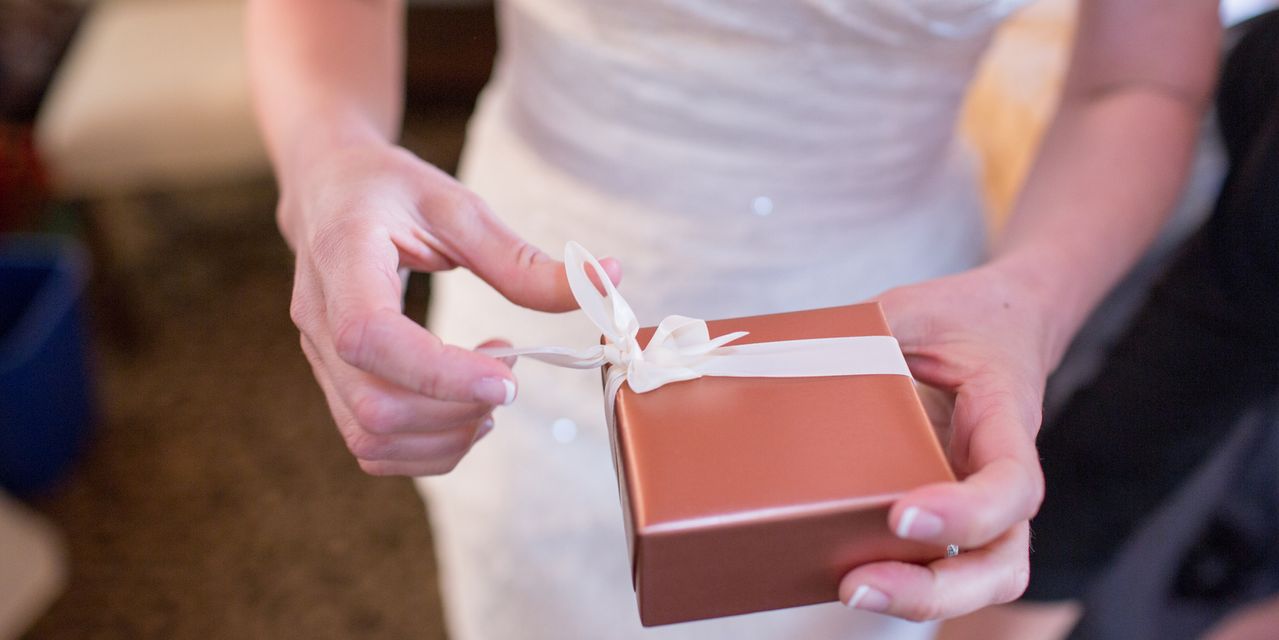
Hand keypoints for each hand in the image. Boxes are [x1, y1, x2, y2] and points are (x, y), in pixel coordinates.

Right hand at [279, 140, 619, 475]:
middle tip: (509, 376)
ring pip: (372, 439)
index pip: (370, 338)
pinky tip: (465, 410)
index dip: (439, 373)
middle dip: (457, 411)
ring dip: (447, 436)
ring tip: (492, 394)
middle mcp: (318, 320)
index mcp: (342, 260)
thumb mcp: (457, 206)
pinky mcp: (335, 382)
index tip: (507, 379)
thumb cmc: (388, 190)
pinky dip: (428, 447)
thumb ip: (522, 257)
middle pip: (375, 407)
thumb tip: (609, 279)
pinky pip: (372, 444)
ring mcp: (321, 359)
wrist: (326, 189)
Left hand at [839, 262, 1056, 619]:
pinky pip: (937, 561)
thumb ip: (866, 334)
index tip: (902, 515)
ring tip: (850, 590)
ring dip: (919, 599)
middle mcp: (998, 473)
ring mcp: (977, 499)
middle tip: (859, 584)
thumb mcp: (916, 309)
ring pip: (980, 577)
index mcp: (1006, 421)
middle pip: (1002, 561)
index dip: (967, 512)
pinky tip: (840, 574)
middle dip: (936, 589)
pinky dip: (900, 578)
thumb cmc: (963, 317)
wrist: (1004, 320)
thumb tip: (784, 356)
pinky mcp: (947, 509)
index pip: (1011, 484)